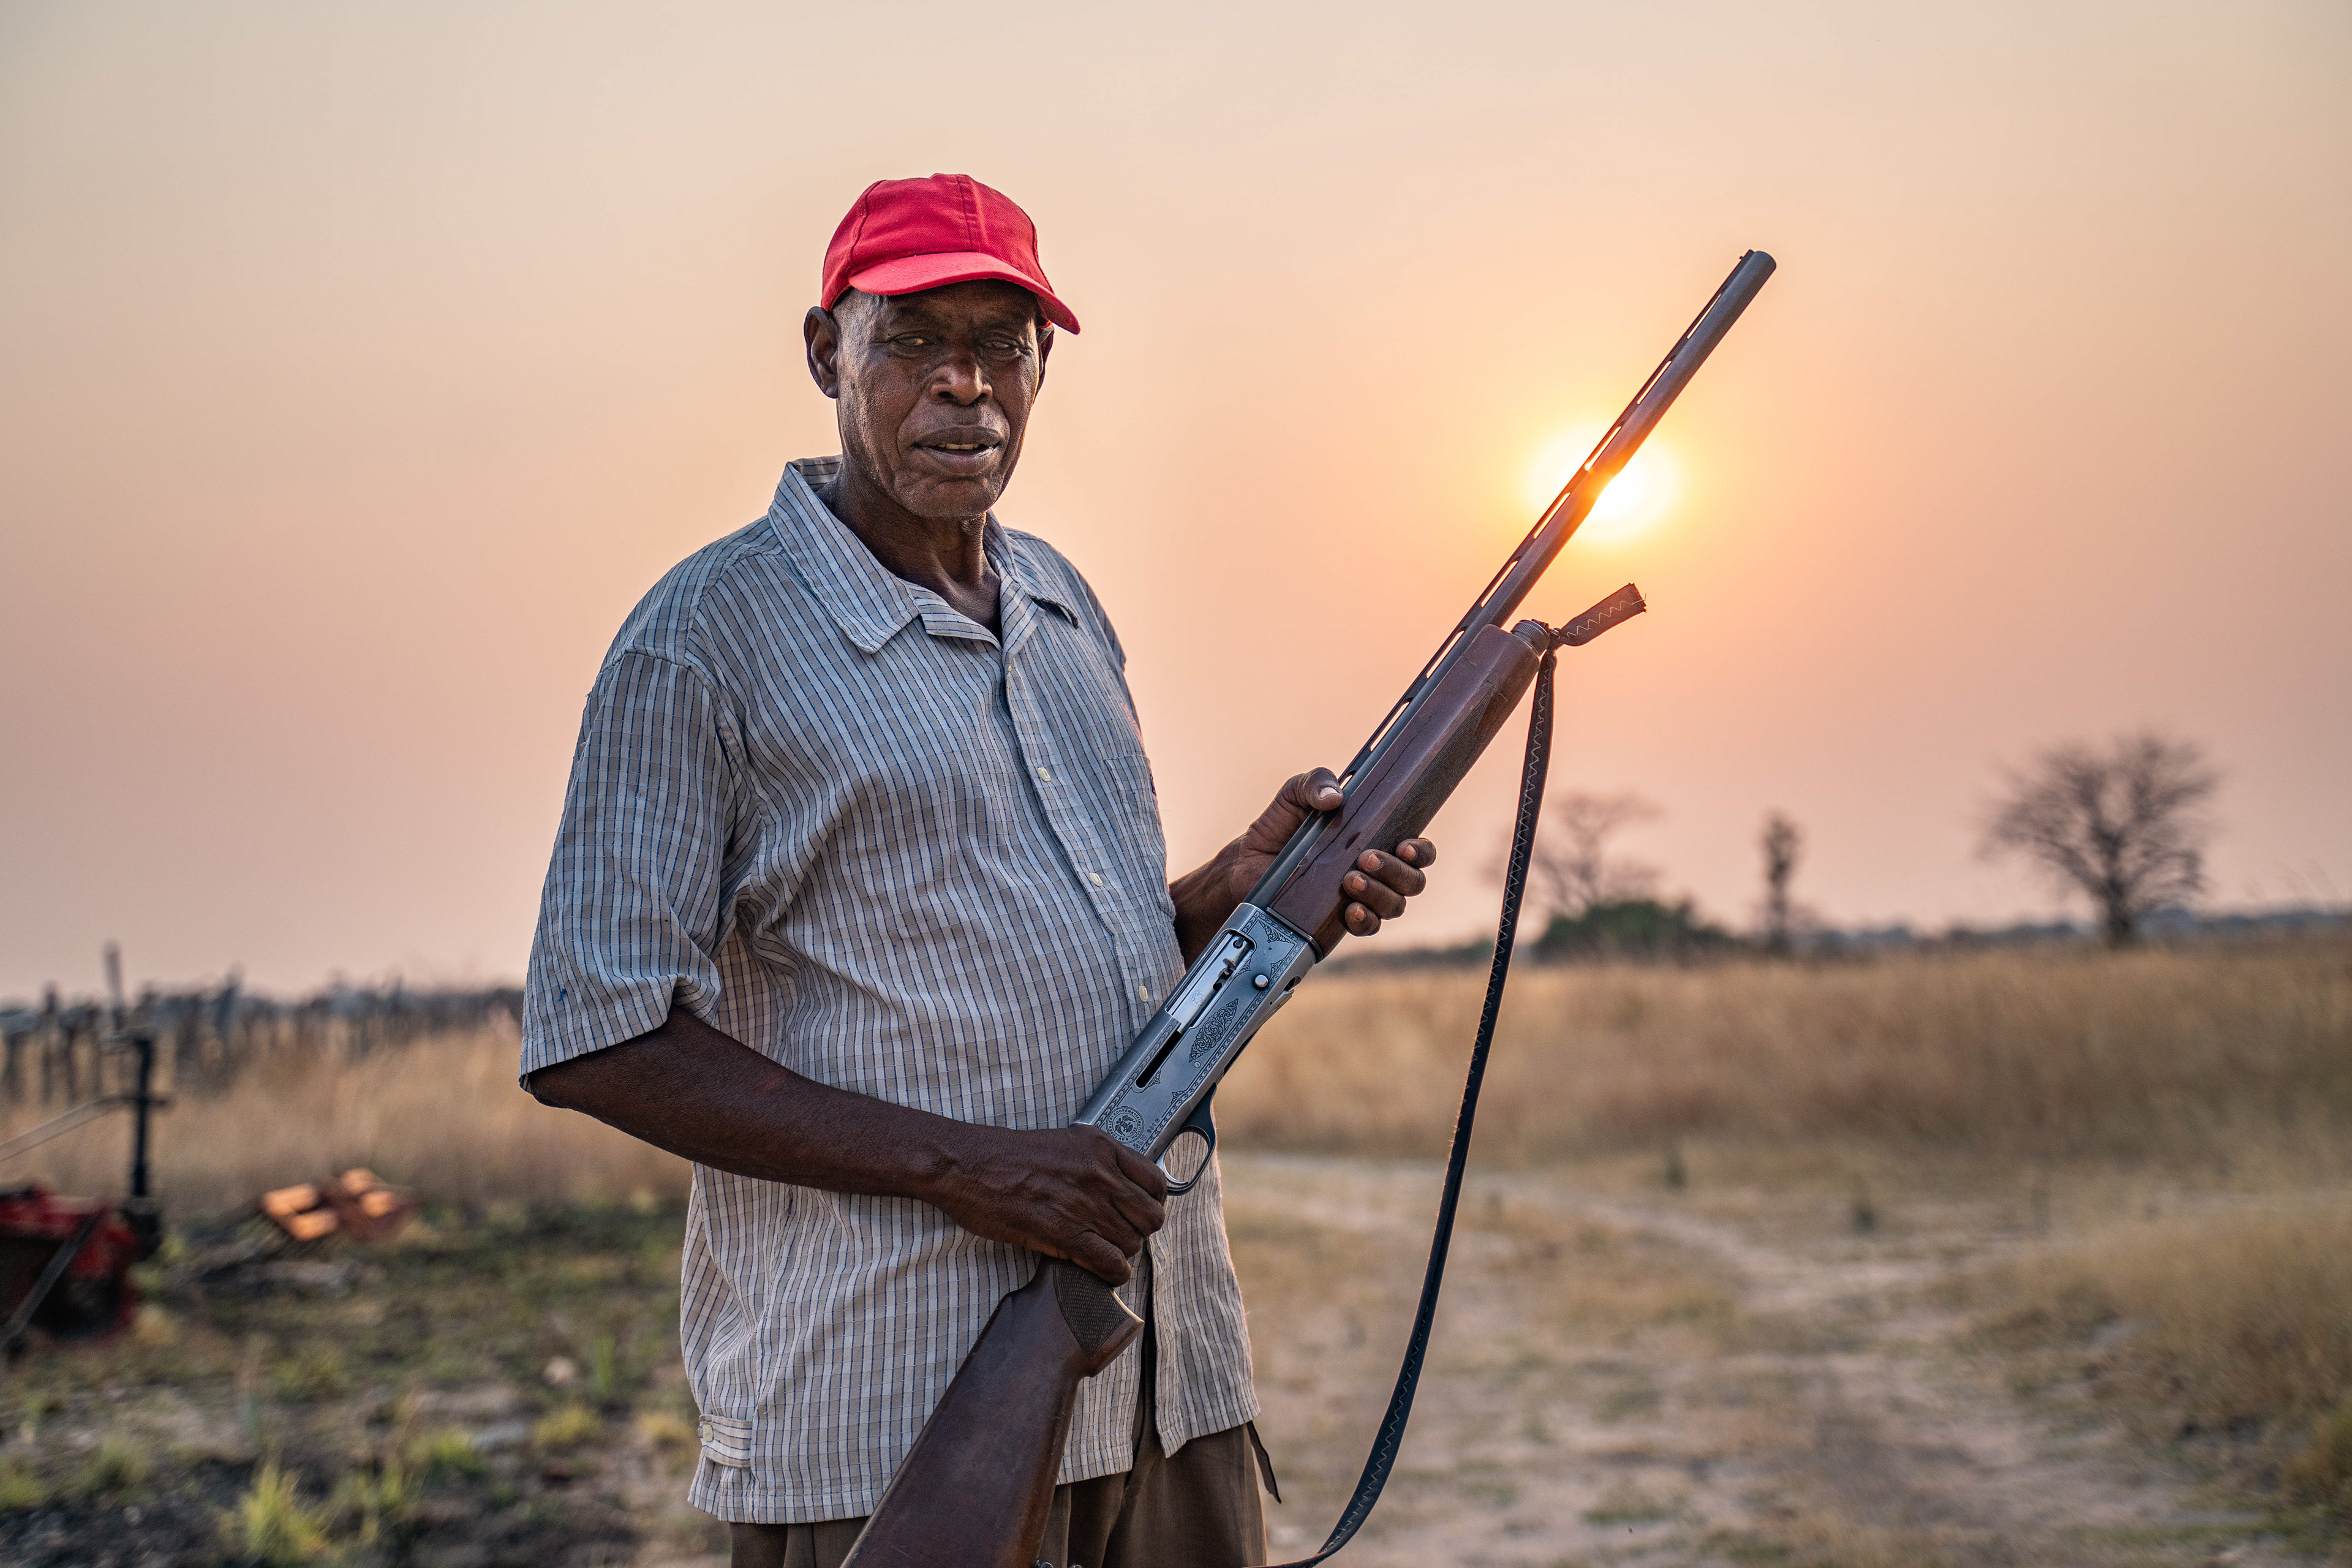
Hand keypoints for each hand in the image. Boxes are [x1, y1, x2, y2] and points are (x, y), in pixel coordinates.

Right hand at [925, 1125, 1168, 1284]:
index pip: (1155, 1182)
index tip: (1138, 1213)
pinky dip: (1112, 1273)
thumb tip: (1121, 1190)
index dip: (1151, 1204)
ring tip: (1104, 1253)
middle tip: (1120, 1236)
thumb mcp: (1064, 1143)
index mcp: (1101, 1147)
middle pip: (1149, 1217)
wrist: (968, 1166)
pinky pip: (1110, 1262)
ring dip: (1122, 1254)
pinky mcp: (1064, 1233)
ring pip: (1131, 1243)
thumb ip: (1097, 1162)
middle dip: (1139, 1232)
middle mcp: (1099, 1173)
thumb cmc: (1008, 1157)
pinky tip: (1102, 1271)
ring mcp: (1083, 1203)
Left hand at [1170, 768, 1437, 957]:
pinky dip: (1365, 920)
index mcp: (1374, 840)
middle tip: (1365, 858)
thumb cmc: (1277, 829)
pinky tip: (1349, 910)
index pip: (1415, 850)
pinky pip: (1369, 927)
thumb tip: (1334, 796)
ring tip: (1349, 880)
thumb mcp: (1293, 796)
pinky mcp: (1341, 923)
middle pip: (1412, 880)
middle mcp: (1375, 873)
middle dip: (1397, 871)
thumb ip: (1314, 783)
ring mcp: (1361, 899)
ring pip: (1395, 905)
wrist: (1245, 867)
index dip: (1420, 850)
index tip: (1405, 845)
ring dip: (1380, 894)